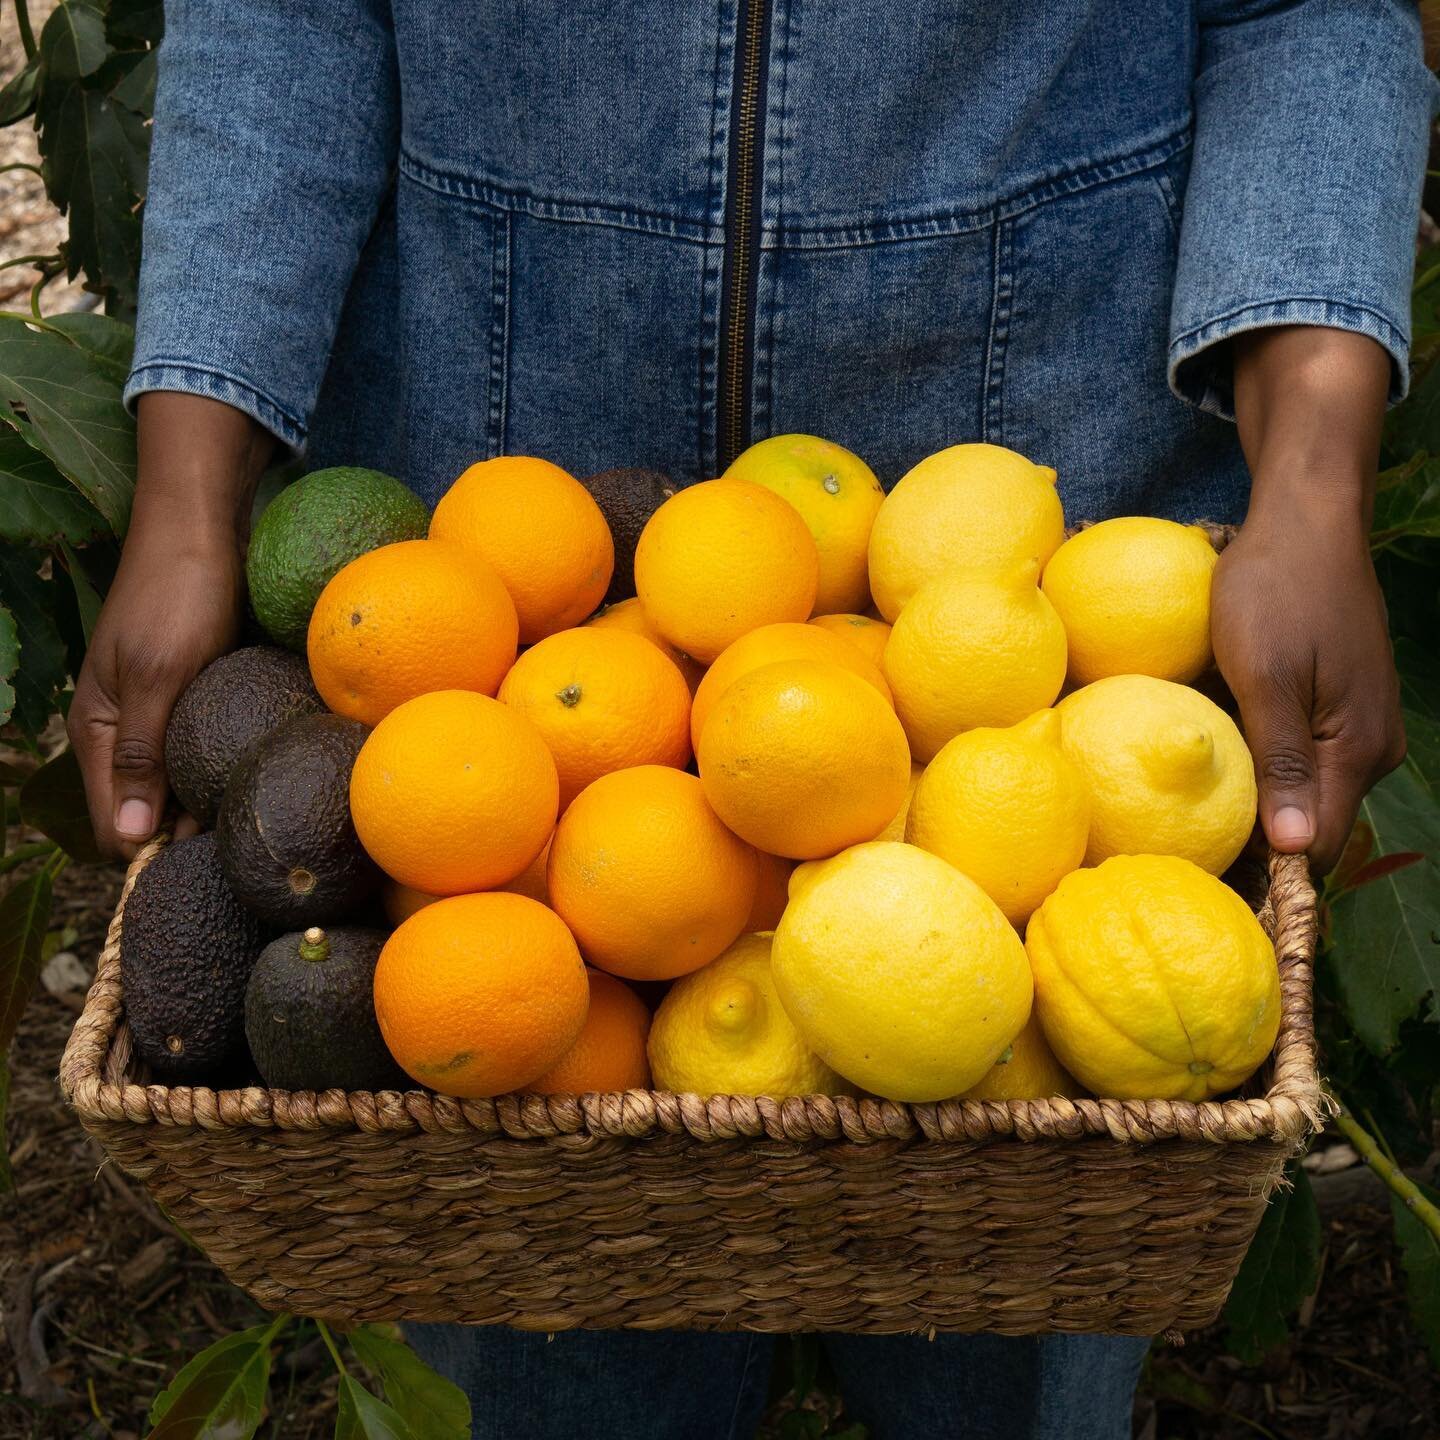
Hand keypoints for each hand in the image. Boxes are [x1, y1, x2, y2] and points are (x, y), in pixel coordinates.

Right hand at [69, 394, 271, 857]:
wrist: (204, 526)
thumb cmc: (178, 593)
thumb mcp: (159, 675)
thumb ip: (141, 755)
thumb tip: (128, 839)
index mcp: (98, 729)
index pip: (112, 822)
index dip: (151, 852)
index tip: (206, 867)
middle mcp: (126, 729)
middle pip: (150, 810)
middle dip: (187, 835)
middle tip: (246, 846)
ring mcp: (164, 712)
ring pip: (185, 781)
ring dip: (215, 803)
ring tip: (262, 821)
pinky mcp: (201, 694)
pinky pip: (210, 747)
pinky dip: (230, 765)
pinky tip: (266, 777)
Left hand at [1214, 327, 1405, 873]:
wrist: (1305, 520)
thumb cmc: (1276, 590)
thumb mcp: (1266, 675)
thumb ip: (1281, 762)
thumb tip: (1295, 849)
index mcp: (1356, 750)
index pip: (1315, 846)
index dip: (1266, 873)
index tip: (1204, 880)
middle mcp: (1368, 749)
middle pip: (1310, 824)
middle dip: (1255, 843)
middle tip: (1180, 849)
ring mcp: (1355, 726)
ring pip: (1302, 791)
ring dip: (1255, 802)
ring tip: (1188, 813)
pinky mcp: (1336, 705)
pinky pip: (1298, 756)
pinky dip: (1261, 765)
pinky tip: (1218, 762)